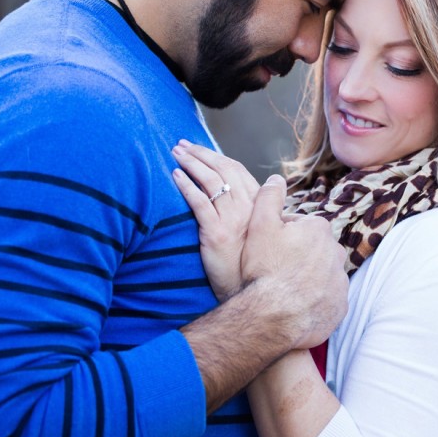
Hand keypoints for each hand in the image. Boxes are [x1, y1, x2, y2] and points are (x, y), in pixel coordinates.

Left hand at [172, 140, 259, 300]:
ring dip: (192, 163)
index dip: (218, 156)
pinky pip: (199, 203)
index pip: (237, 170)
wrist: (254, 293)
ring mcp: (232, 220)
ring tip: (176, 152)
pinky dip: (187, 186)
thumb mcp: (262, 235)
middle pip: (223, 170)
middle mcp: (248, 208)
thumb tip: (252, 199)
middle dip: (201, 153)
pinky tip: (175, 176)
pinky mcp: (215, 234)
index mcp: (258, 205)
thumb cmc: (254, 265)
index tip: (202, 149)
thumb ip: (256, 214)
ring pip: (211, 181)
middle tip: (182, 143)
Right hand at [239, 173, 348, 348]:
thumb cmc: (265, 269)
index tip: (268, 250)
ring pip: (322, 274)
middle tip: (274, 270)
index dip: (281, 236)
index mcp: (319, 229)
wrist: (273, 316)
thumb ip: (269, 197)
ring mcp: (340, 280)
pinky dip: (315, 301)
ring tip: (284, 290)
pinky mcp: (340, 306)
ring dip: (308, 279)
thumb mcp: (260, 226)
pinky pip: (327, 299)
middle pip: (314, 250)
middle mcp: (336, 252)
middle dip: (298, 256)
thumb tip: (276, 178)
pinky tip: (296, 306)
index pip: (300, 227)